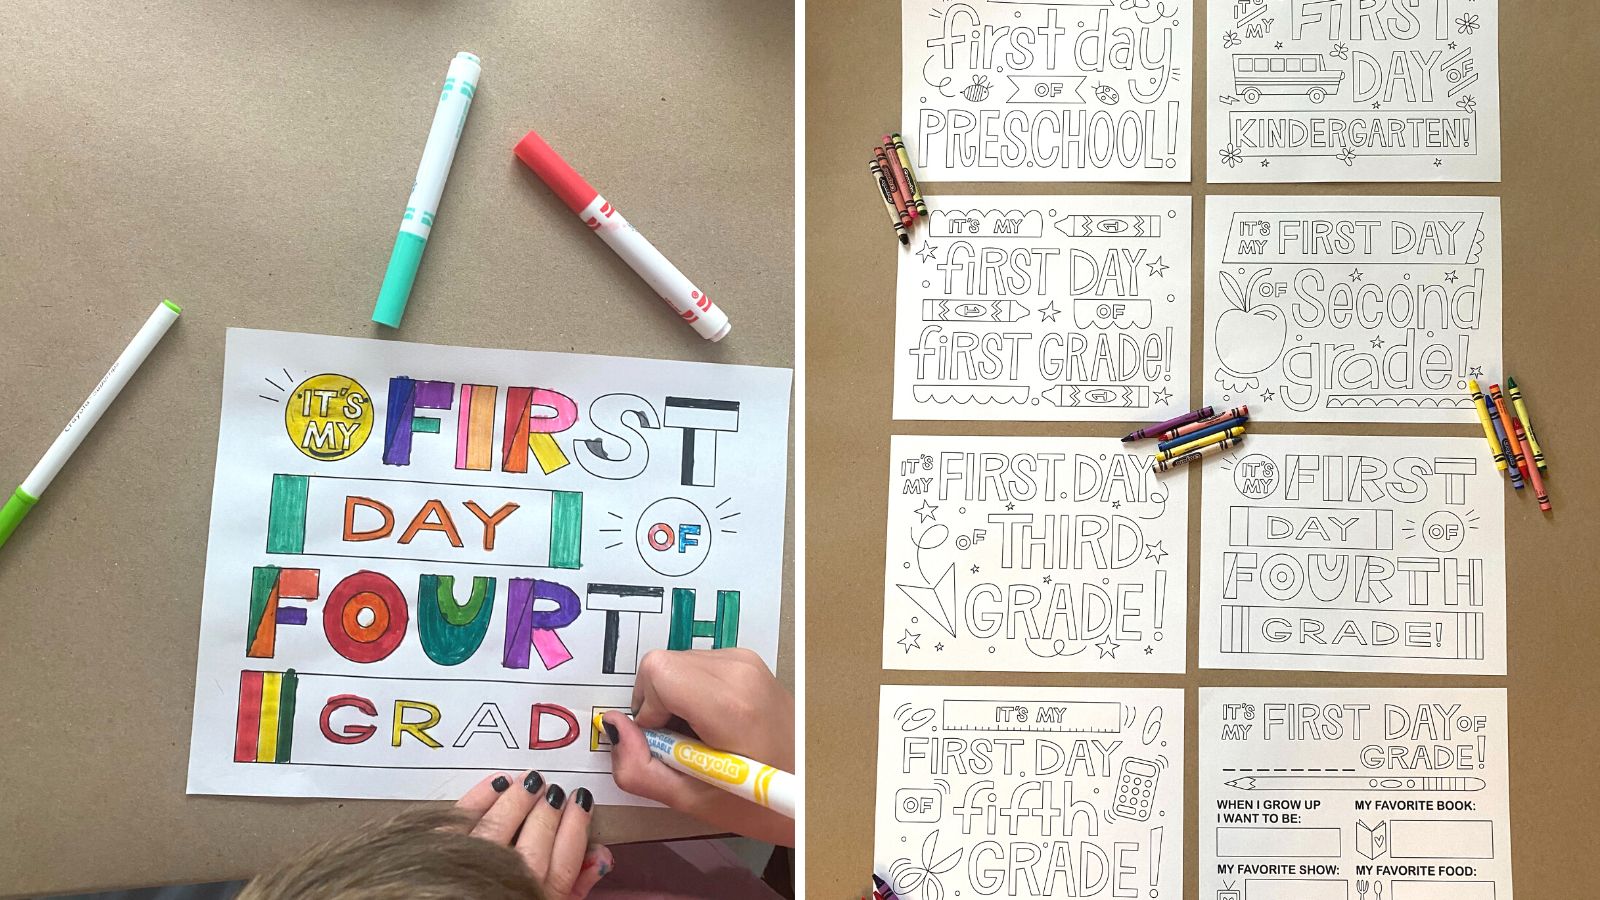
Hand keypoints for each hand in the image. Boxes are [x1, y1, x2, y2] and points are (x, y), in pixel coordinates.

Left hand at [454, 770, 612, 897]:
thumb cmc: (508, 896)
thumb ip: (577, 885)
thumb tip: (600, 855)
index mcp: (541, 898)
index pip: (567, 857)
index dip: (577, 824)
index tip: (580, 801)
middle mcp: (510, 882)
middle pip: (536, 839)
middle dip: (549, 809)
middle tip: (554, 792)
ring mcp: (472, 867)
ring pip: (500, 826)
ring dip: (519, 799)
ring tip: (529, 783)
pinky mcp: (440, 853)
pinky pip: (461, 819)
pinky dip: (479, 798)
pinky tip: (495, 784)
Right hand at [602, 648, 794, 845]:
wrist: (811, 788)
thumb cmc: (758, 802)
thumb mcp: (691, 801)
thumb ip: (639, 768)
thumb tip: (613, 727)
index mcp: (729, 703)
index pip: (656, 671)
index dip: (647, 709)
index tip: (666, 742)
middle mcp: (739, 669)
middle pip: (661, 664)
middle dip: (656, 705)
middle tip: (681, 745)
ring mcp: (746, 660)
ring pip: (676, 663)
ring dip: (673, 700)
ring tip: (700, 738)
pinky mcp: (748, 660)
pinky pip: (696, 665)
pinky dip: (690, 693)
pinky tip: (711, 725)